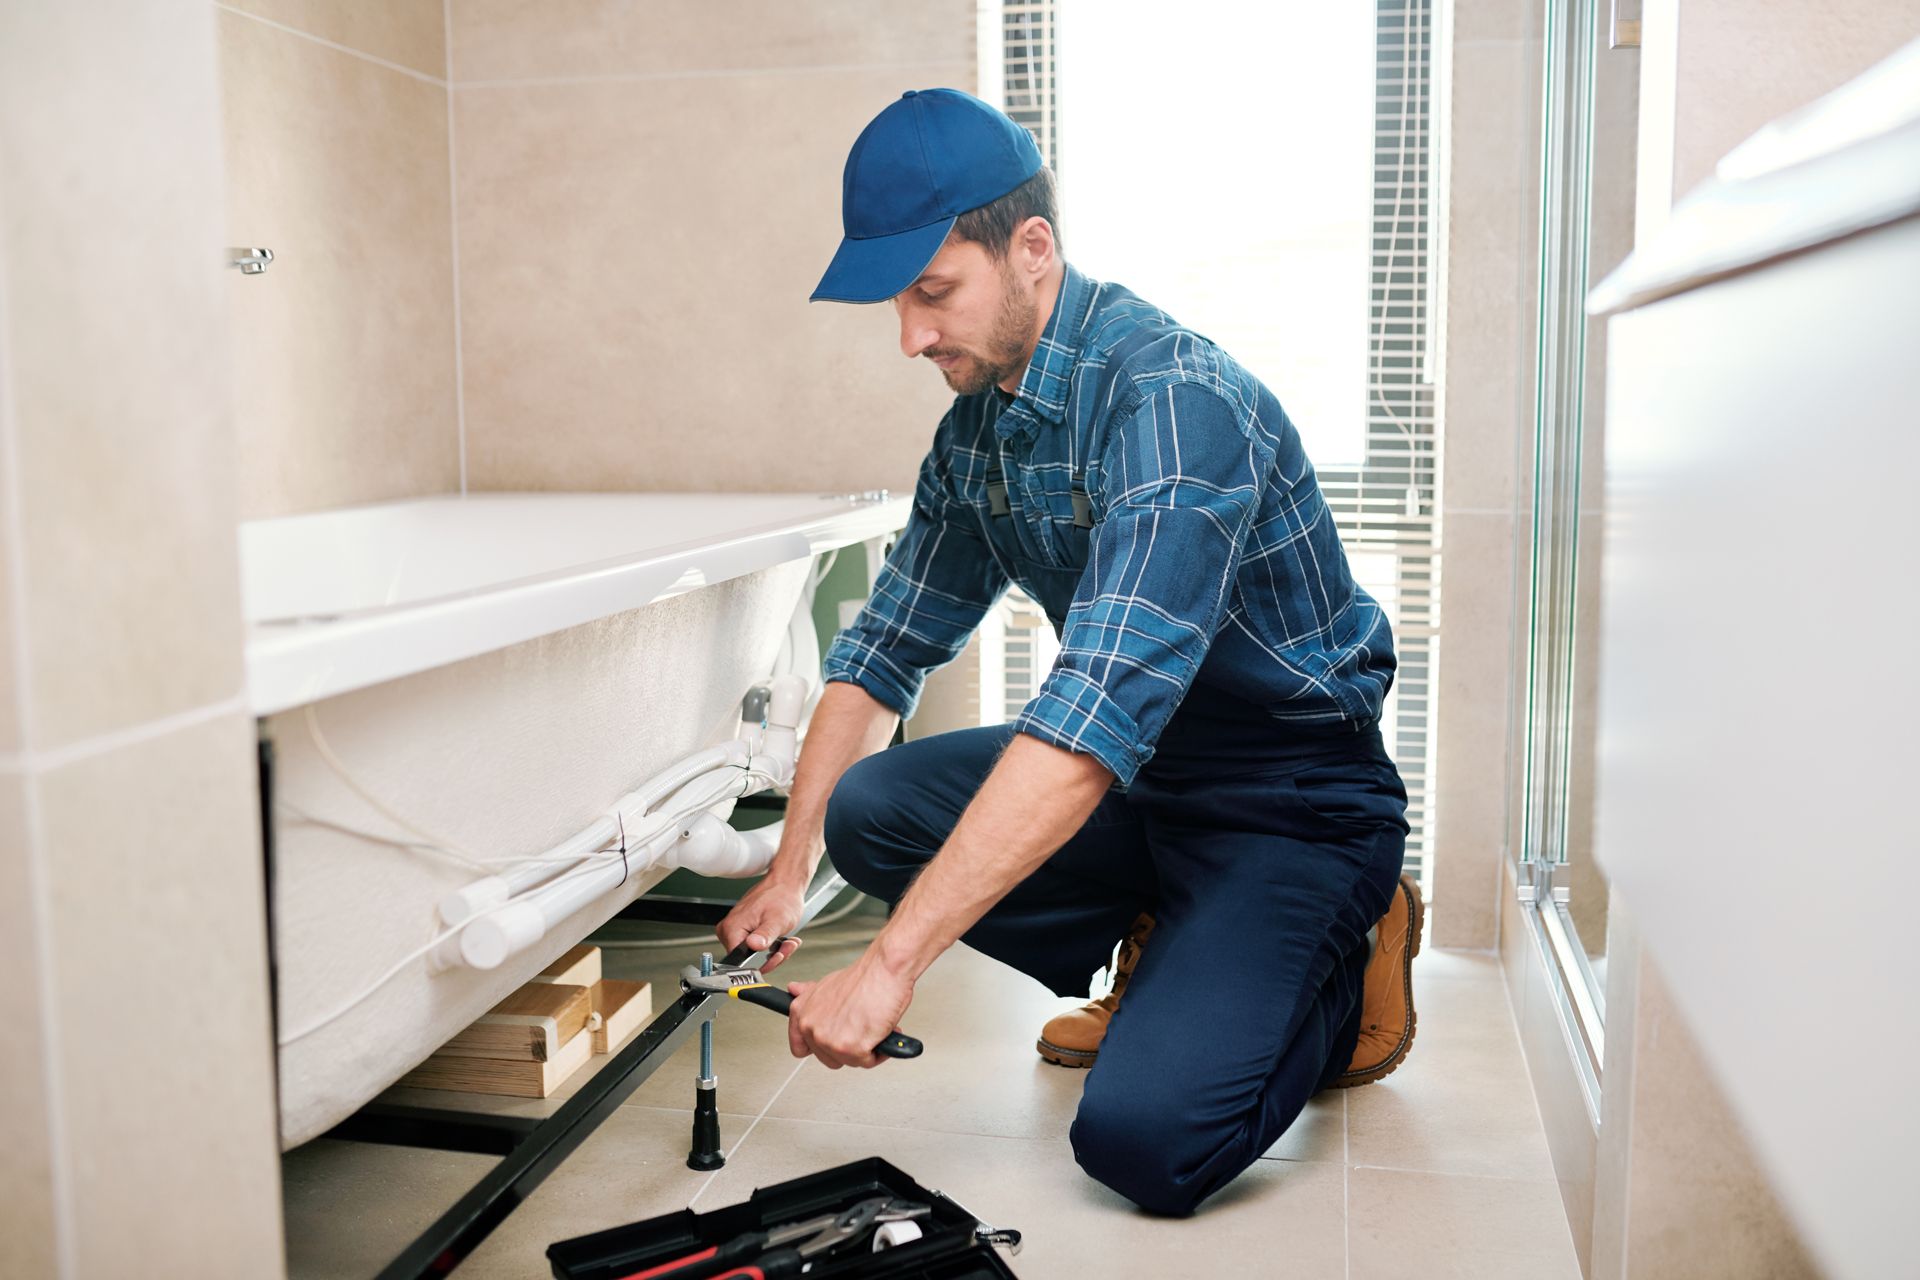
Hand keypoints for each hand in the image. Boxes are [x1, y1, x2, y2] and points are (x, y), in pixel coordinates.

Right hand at [717, 874, 803, 972]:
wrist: (784, 884)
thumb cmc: (781, 896)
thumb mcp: (776, 920)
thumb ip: (765, 935)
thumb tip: (754, 945)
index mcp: (732, 928)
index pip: (740, 962)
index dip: (762, 963)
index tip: (778, 954)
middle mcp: (729, 930)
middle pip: (748, 960)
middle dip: (772, 957)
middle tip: (786, 946)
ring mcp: (735, 930)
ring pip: (754, 955)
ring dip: (774, 951)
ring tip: (787, 941)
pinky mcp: (743, 930)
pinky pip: (756, 947)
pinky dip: (771, 945)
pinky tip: (782, 938)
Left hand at [787, 953, 913, 1069]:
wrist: (885, 970)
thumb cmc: (864, 976)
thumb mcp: (827, 983)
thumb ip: (809, 995)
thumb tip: (793, 989)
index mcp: (802, 1012)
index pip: (799, 1047)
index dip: (819, 1048)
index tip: (832, 1043)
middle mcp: (811, 1027)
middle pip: (829, 1059)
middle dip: (849, 1047)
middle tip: (860, 1028)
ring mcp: (829, 1040)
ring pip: (849, 1061)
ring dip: (865, 1049)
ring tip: (873, 1026)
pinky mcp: (851, 1049)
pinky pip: (868, 1062)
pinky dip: (880, 1051)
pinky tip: (882, 1031)